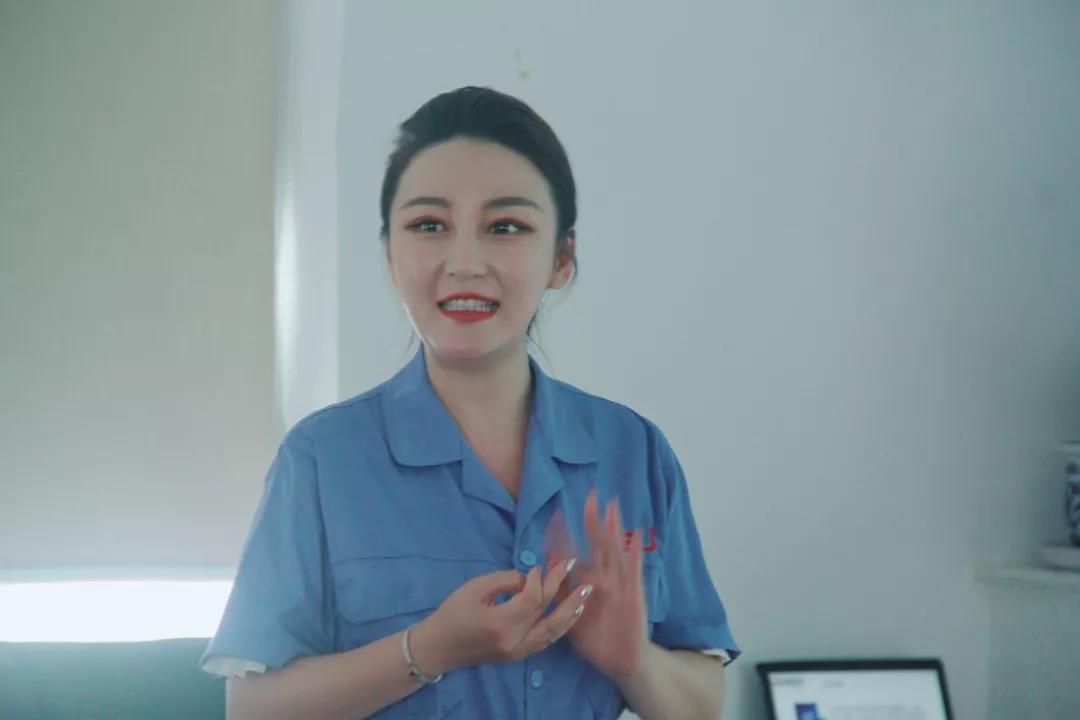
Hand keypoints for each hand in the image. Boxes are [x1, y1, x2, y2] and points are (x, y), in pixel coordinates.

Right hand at [408, 558, 588, 675]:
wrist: (439, 647)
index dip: (538, 579)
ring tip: (585, 596)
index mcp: (500, 622)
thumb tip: (529, 579)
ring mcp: (518, 652)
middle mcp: (513, 640)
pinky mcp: (518, 656)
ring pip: (553, 632)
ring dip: (570, 612)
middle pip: (546, 612)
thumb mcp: (475, 587)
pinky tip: (569, 614)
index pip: (532, 598)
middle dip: (562, 588)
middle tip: (572, 566)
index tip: (538, 567)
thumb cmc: (453, 612)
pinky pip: (545, 641)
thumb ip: (505, 580)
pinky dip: (559, 627)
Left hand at [547, 490, 648, 681]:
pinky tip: (635, 535)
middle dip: (592, 520)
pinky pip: (633, 571)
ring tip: (611, 506)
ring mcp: (618, 584)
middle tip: (590, 495)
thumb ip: (560, 592)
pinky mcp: (632, 595)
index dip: (564, 535)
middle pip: (596, 543)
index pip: (572, 552)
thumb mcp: (570, 614)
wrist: (620, 660)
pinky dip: (634, 553)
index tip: (554, 514)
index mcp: (585, 582)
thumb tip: (545, 570)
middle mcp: (602, 577)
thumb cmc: (594, 638)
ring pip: (614, 551)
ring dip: (613, 529)